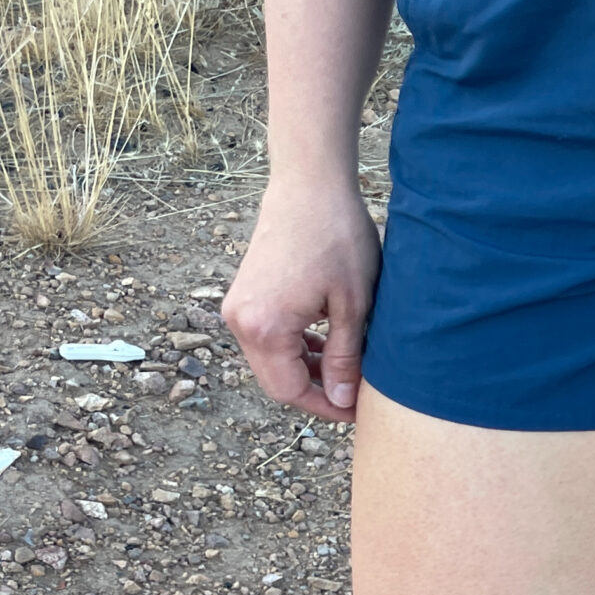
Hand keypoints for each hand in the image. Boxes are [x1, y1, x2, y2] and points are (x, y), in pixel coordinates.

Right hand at [223, 177, 382, 421]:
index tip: (358, 410)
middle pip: (276, 381)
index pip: (290, 391)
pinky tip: (326, 344)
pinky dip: (294, 348)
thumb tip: (341, 400)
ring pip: (271, 361)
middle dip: (316, 392)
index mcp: (265, 328)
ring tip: (347, 367)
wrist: (309, 185)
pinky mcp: (243, 295)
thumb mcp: (353, 305)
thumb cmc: (337, 237)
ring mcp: (237, 307)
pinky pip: (267, 338)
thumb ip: (344, 358)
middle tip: (356, 393)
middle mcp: (240, 322)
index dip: (325, 407)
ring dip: (306, 370)